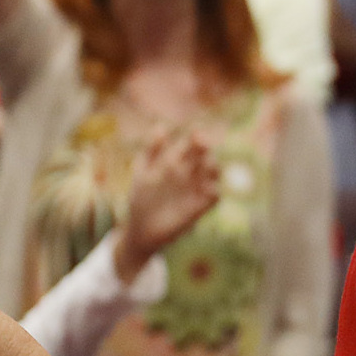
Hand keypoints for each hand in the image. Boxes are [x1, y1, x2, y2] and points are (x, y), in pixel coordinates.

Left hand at [114, 124, 219, 282]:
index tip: (196, 135)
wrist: (140, 228)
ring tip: (206, 164)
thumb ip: (151, 150)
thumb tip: (161, 126)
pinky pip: (214, 196)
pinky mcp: (199, 207)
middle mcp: (189, 173)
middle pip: (205, 155)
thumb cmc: (140, 198)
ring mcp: (196, 189)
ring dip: (214, 167)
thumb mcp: (142, 171)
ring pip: (214, 173)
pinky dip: (214, 190)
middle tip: (202, 144)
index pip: (192, 144)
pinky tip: (206, 187)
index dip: (197, 137)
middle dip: (207, 149)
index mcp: (176, 162)